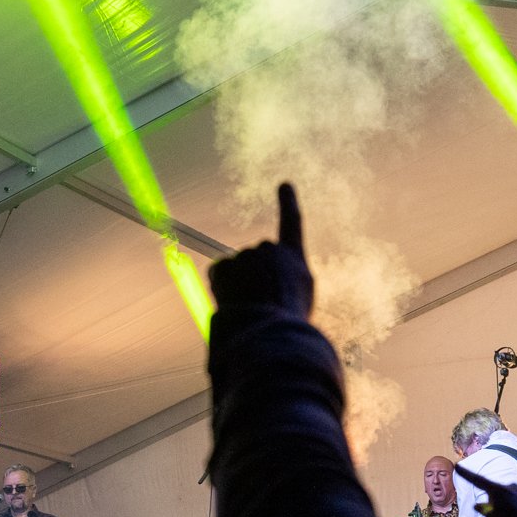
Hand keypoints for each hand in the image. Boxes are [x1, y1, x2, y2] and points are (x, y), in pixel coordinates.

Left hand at [209, 182, 312, 319]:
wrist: (270, 332)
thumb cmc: (288, 319)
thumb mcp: (298, 296)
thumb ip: (284, 276)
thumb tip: (263, 276)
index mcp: (294, 257)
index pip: (291, 222)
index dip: (287, 202)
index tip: (284, 184)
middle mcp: (270, 249)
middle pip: (255, 257)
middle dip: (253, 275)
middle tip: (261, 301)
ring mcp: (246, 255)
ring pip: (236, 268)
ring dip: (237, 283)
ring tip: (250, 306)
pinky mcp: (224, 265)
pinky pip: (218, 273)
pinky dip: (220, 285)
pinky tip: (233, 302)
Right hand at [455, 465, 516, 516]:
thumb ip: (484, 511)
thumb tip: (479, 505)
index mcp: (497, 490)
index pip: (478, 480)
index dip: (466, 474)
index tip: (457, 464)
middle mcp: (509, 486)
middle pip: (494, 492)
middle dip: (493, 502)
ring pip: (507, 497)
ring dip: (506, 505)